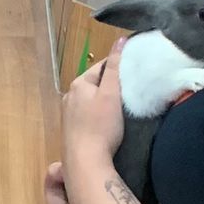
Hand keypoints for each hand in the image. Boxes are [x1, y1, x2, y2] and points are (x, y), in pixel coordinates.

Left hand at [61, 51, 125, 170]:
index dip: (119, 67)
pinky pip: (87, 114)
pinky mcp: (71, 130)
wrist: (86, 162)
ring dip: (105, 100)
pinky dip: (98, 114)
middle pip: (95, 83)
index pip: (101, 66)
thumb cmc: (100, 126)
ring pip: (91, 99)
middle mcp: (69, 96)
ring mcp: (68, 114)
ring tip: (122, 107)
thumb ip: (115, 67)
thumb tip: (119, 40)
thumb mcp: (111, 93)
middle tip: (132, 91)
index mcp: (78, 84)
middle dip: (111, 85)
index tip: (135, 73)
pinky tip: (108, 123)